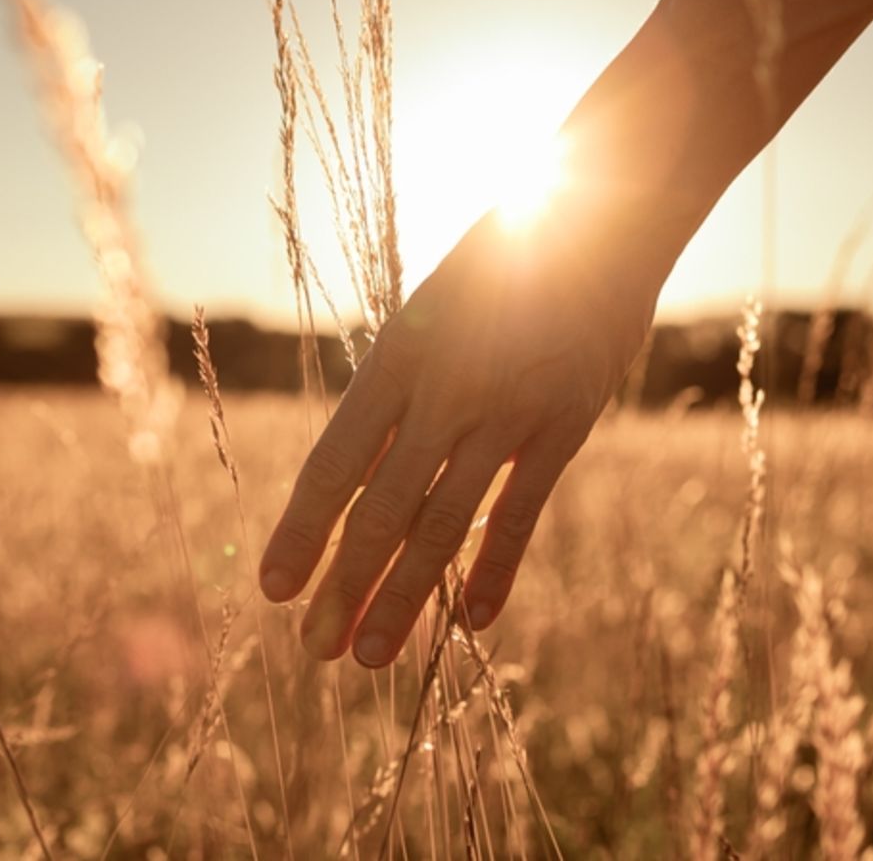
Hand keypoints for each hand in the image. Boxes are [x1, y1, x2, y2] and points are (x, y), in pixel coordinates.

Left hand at [258, 196, 673, 667]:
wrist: (601, 215)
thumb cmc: (503, 255)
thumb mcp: (428, 304)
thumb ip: (399, 384)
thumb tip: (360, 463)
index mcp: (396, 358)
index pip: (333, 465)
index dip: (300, 533)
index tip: (271, 589)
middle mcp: (443, 394)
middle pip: (380, 513)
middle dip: (341, 589)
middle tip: (311, 651)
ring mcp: (506, 416)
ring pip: (442, 528)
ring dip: (403, 600)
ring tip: (370, 657)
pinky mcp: (563, 429)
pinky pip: (518, 517)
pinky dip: (495, 574)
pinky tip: (473, 626)